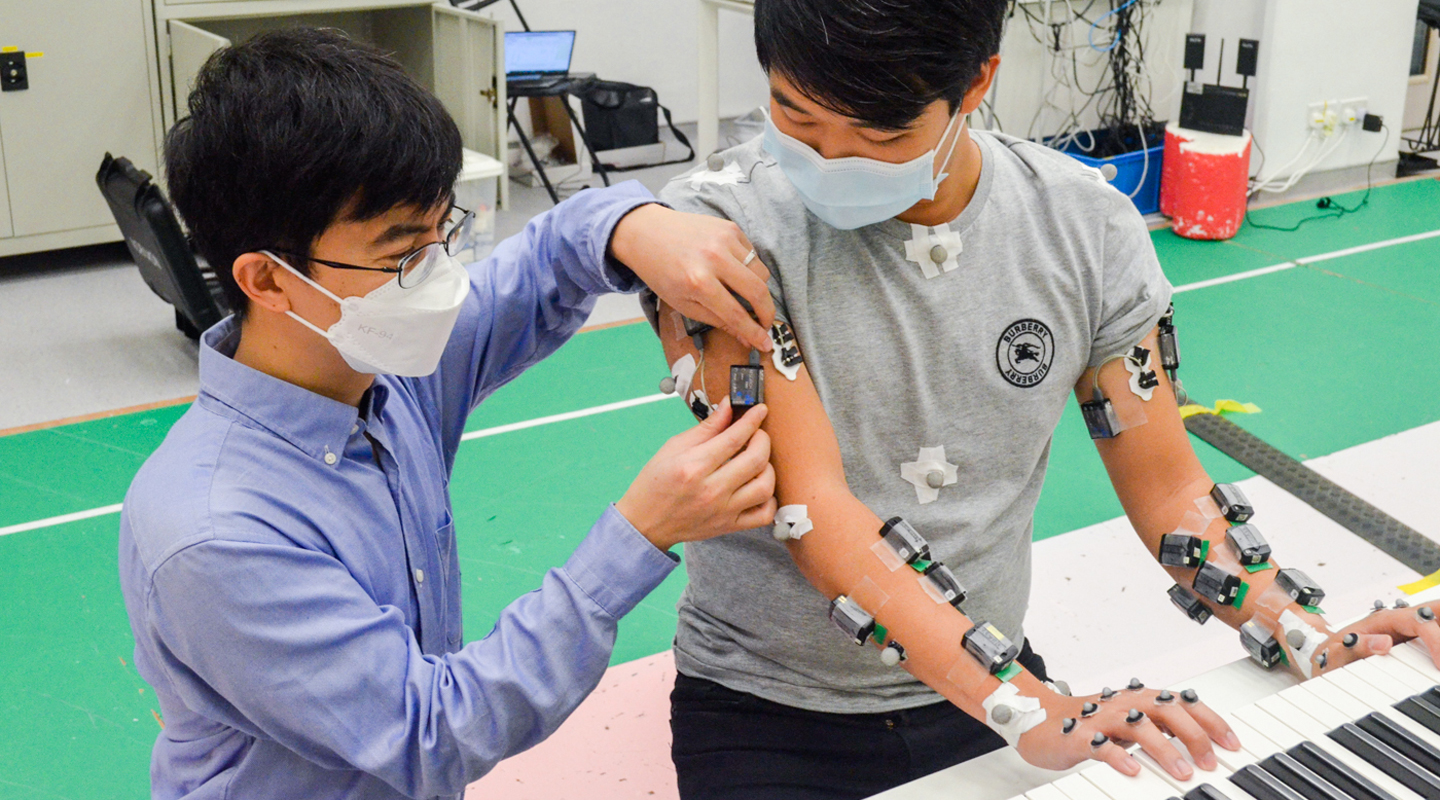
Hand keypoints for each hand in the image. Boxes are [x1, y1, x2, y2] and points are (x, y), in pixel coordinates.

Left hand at [609, 204, 775, 352]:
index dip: (754, 332)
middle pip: (758, 291)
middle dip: (767, 313)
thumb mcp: (683, 304)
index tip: (766, 344)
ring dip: (759, 289)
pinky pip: (753, 254)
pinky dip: (749, 268)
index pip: (736, 314)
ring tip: (745, 296)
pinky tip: (734, 271)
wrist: (647, 232)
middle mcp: (714, 258)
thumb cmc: (662, 274)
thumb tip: (747, 338)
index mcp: (698, 282)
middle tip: (765, 323)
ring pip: (761, 271)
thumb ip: (717, 320)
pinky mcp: (730, 227)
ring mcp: (724, 239)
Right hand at [616, 399, 776, 551]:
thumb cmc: (655, 483)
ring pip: (765, 486)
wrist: (645, 523)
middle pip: (756, 459)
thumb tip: (728, 406)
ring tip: (757, 460)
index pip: (734, 437)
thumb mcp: (674, 448)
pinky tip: (758, 486)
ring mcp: (722, 511)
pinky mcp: (729, 526)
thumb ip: (706, 428)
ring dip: (768, 467)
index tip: (760, 409)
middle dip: (762, 439)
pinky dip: (769, 499)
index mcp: (694, 466)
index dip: (752, 419)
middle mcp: (711, 490)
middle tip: (756, 433)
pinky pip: (763, 515)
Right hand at [1016, 682, 1239, 778]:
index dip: (1210, 722)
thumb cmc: (1089, 723)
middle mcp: (1123, 704)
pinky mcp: (1078, 736)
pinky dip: (1119, 757)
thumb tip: (1202, 743)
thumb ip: (1161, 728)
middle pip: (1165, 710)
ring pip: (1138, 726)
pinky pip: (1101, 746)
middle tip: (1209, 762)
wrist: (1039, 720)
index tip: (1231, 745)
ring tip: (1180, 772)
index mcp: (1139, 699)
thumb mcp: (1130, 722)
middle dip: (1193, 736)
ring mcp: (1100, 719)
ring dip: (1164, 749)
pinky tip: (1132, 771)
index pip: (1183, 703)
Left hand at [1309, 600, 1439, 674]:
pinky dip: (1437, 644)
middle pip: (1433, 612)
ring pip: (1435, 621)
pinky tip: (1437, 661)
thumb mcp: (1335, 653)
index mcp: (1383, 620)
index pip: (1419, 621)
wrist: (1323, 659)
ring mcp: (1406, 633)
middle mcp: (1398, 623)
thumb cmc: (1331, 653)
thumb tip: (1384, 643)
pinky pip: (1430, 637)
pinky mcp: (1410, 644)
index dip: (1436, 640)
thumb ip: (1355, 647)